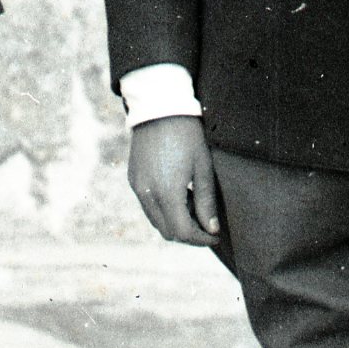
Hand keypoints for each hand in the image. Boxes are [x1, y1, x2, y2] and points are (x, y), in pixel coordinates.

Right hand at [126, 113, 220, 247]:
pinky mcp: (133, 179)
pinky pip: (147, 206)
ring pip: (156, 221)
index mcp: (167, 192)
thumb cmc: (187, 135)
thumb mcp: (203, 168)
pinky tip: (178, 195)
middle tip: (206, 225)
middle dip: (188, 234)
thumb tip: (212, 228)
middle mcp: (147, 194)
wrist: (159, 108)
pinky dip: (163, 210)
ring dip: (175, 222)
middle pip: (167, 232)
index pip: (182, 232)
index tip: (215, 235)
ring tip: (193, 208)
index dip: (200, 239)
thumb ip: (206, 202)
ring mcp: (137, 187)